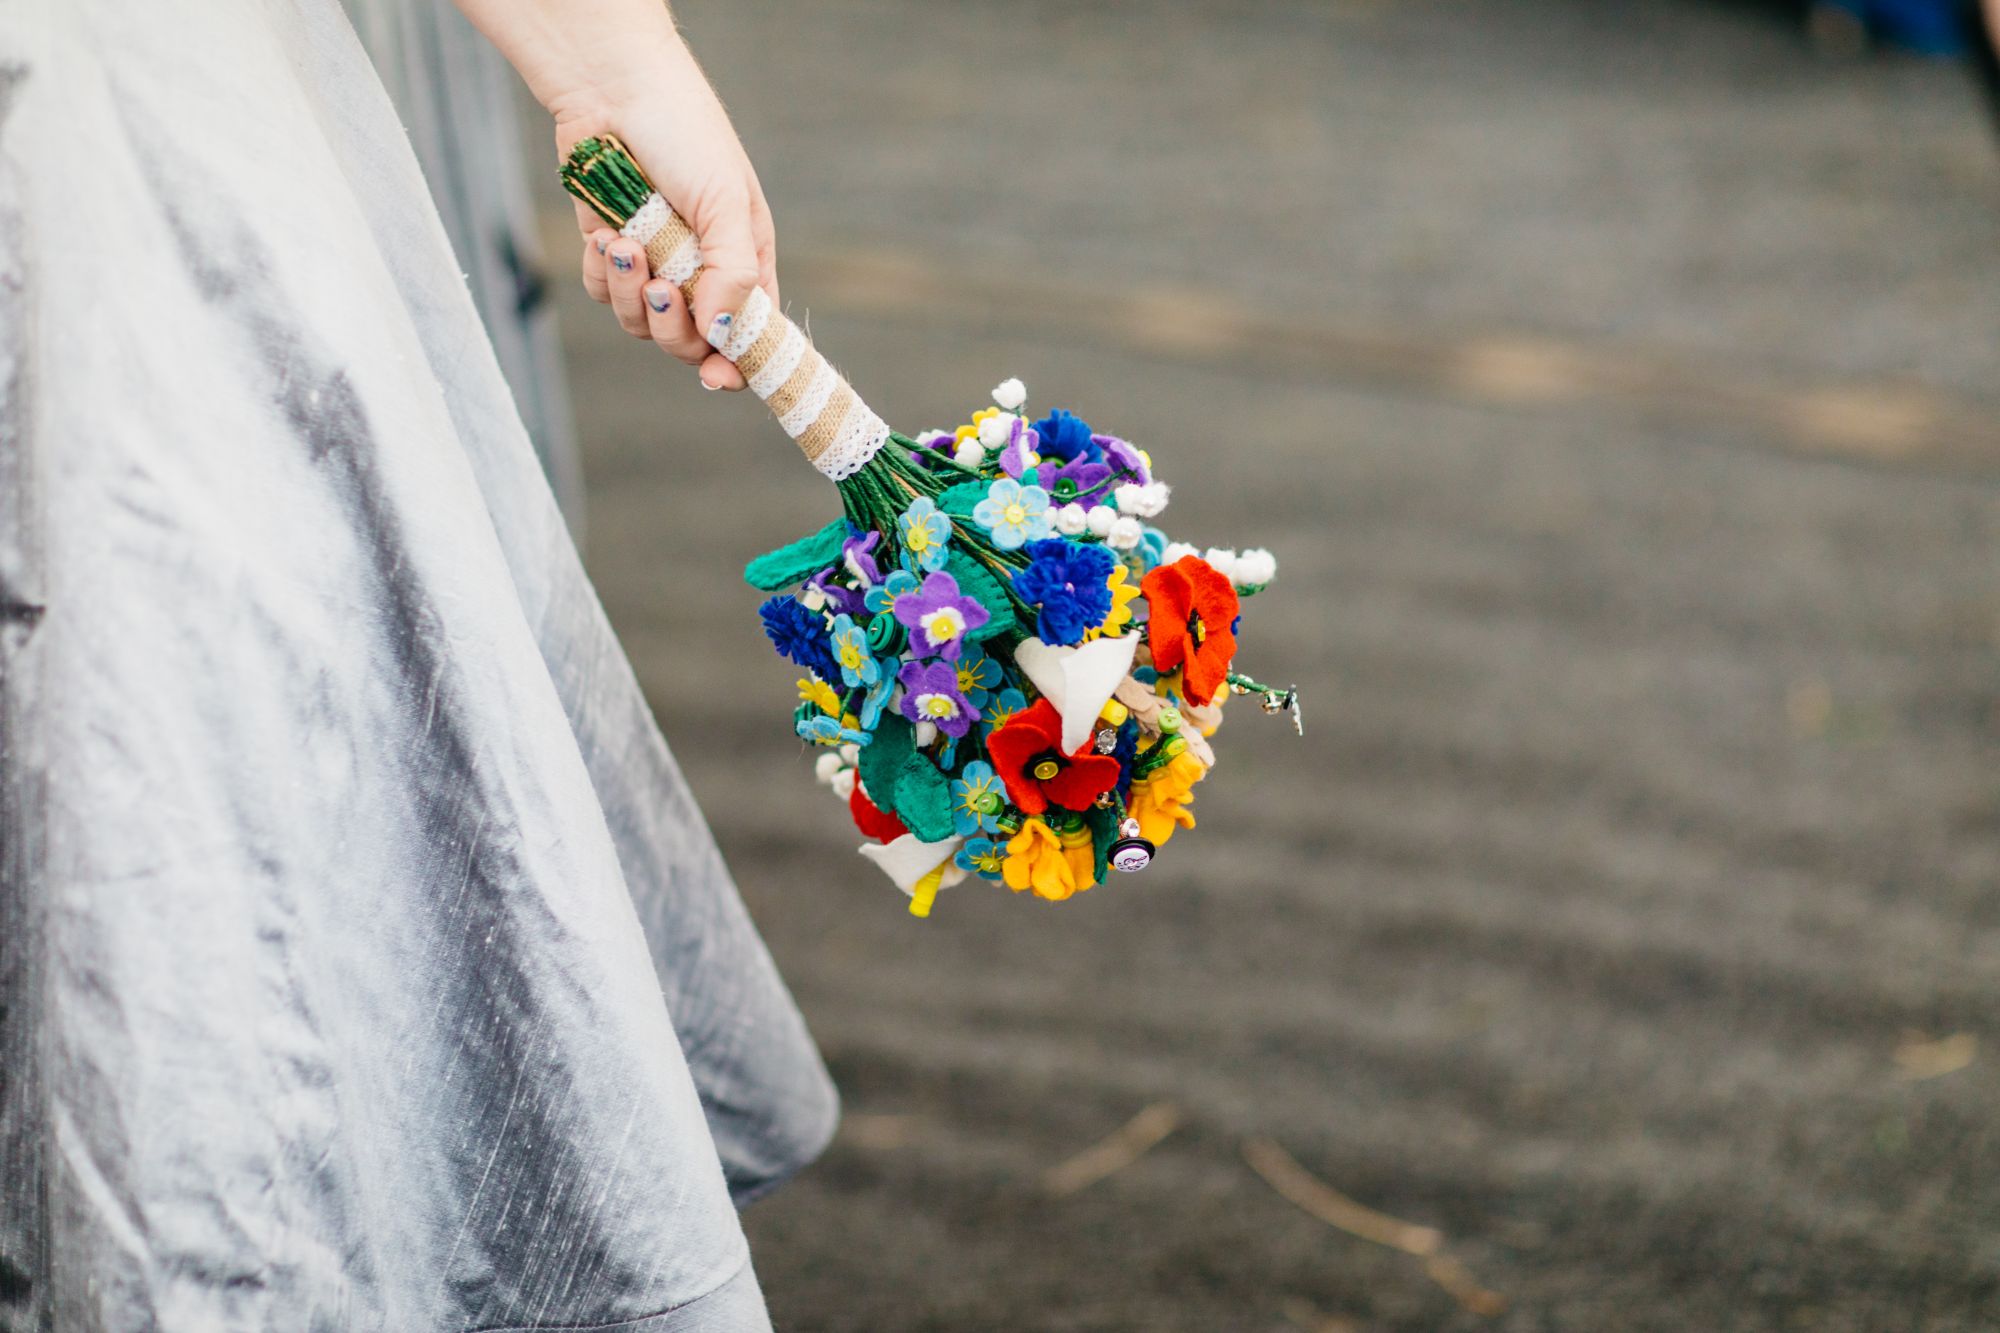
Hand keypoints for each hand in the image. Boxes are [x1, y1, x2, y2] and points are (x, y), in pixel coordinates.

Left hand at [457, 0, 777, 389]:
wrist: (612, 91)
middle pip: (692, 343)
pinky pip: (603, 295)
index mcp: (745, 263)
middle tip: (660, 288)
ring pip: (642, 324)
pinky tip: (604, 232)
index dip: (739, 365)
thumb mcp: (726, 204)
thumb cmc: (685, 134)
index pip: (752, 335)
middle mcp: (702, 274)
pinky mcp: (610, 255)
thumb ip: (733, 274)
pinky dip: (600, 272)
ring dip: (628, 292)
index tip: (719, 379)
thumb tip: (725, 337)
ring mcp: (655, 267)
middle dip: (673, 325)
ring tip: (623, 243)